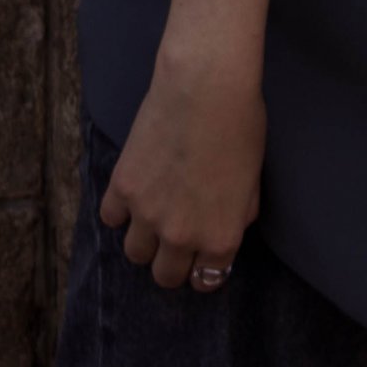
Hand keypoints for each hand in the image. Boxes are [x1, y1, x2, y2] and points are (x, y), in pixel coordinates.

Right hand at [98, 46, 267, 291]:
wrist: (205, 86)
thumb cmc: (241, 123)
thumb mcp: (254, 176)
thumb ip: (240, 211)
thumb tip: (231, 225)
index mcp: (220, 237)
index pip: (205, 280)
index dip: (203, 268)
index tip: (200, 255)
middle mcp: (182, 235)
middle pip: (165, 276)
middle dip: (172, 261)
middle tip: (175, 237)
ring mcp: (148, 214)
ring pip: (135, 254)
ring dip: (144, 238)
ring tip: (153, 213)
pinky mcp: (123, 188)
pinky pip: (112, 218)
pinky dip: (120, 209)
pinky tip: (134, 190)